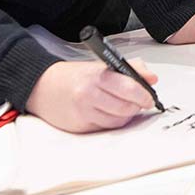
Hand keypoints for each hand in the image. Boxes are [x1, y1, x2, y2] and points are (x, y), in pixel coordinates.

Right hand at [26, 59, 157, 132]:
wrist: (42, 87)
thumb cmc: (74, 76)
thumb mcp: (101, 65)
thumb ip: (130, 68)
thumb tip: (152, 77)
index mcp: (97, 76)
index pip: (128, 88)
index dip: (144, 95)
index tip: (150, 97)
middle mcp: (89, 95)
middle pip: (125, 108)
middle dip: (136, 106)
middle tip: (139, 102)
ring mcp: (83, 113)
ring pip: (117, 122)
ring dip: (125, 116)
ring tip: (122, 106)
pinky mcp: (79, 127)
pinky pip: (105, 129)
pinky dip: (111, 122)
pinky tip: (107, 112)